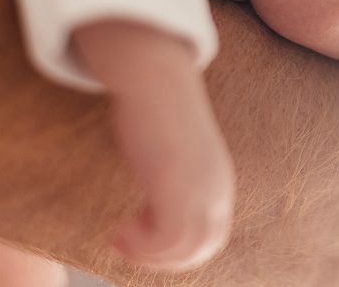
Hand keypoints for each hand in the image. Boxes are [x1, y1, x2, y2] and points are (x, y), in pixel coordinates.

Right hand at [73, 20, 234, 270]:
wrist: (155, 79)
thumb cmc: (157, 114)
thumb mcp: (177, 154)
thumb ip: (179, 179)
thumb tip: (163, 197)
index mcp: (219, 183)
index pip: (211, 239)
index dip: (178, 253)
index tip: (144, 243)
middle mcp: (217, 189)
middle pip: (203, 248)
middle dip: (164, 259)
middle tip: (128, 245)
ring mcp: (200, 187)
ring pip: (185, 249)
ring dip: (148, 253)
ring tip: (121, 238)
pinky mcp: (178, 183)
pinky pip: (167, 238)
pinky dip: (142, 245)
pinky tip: (120, 231)